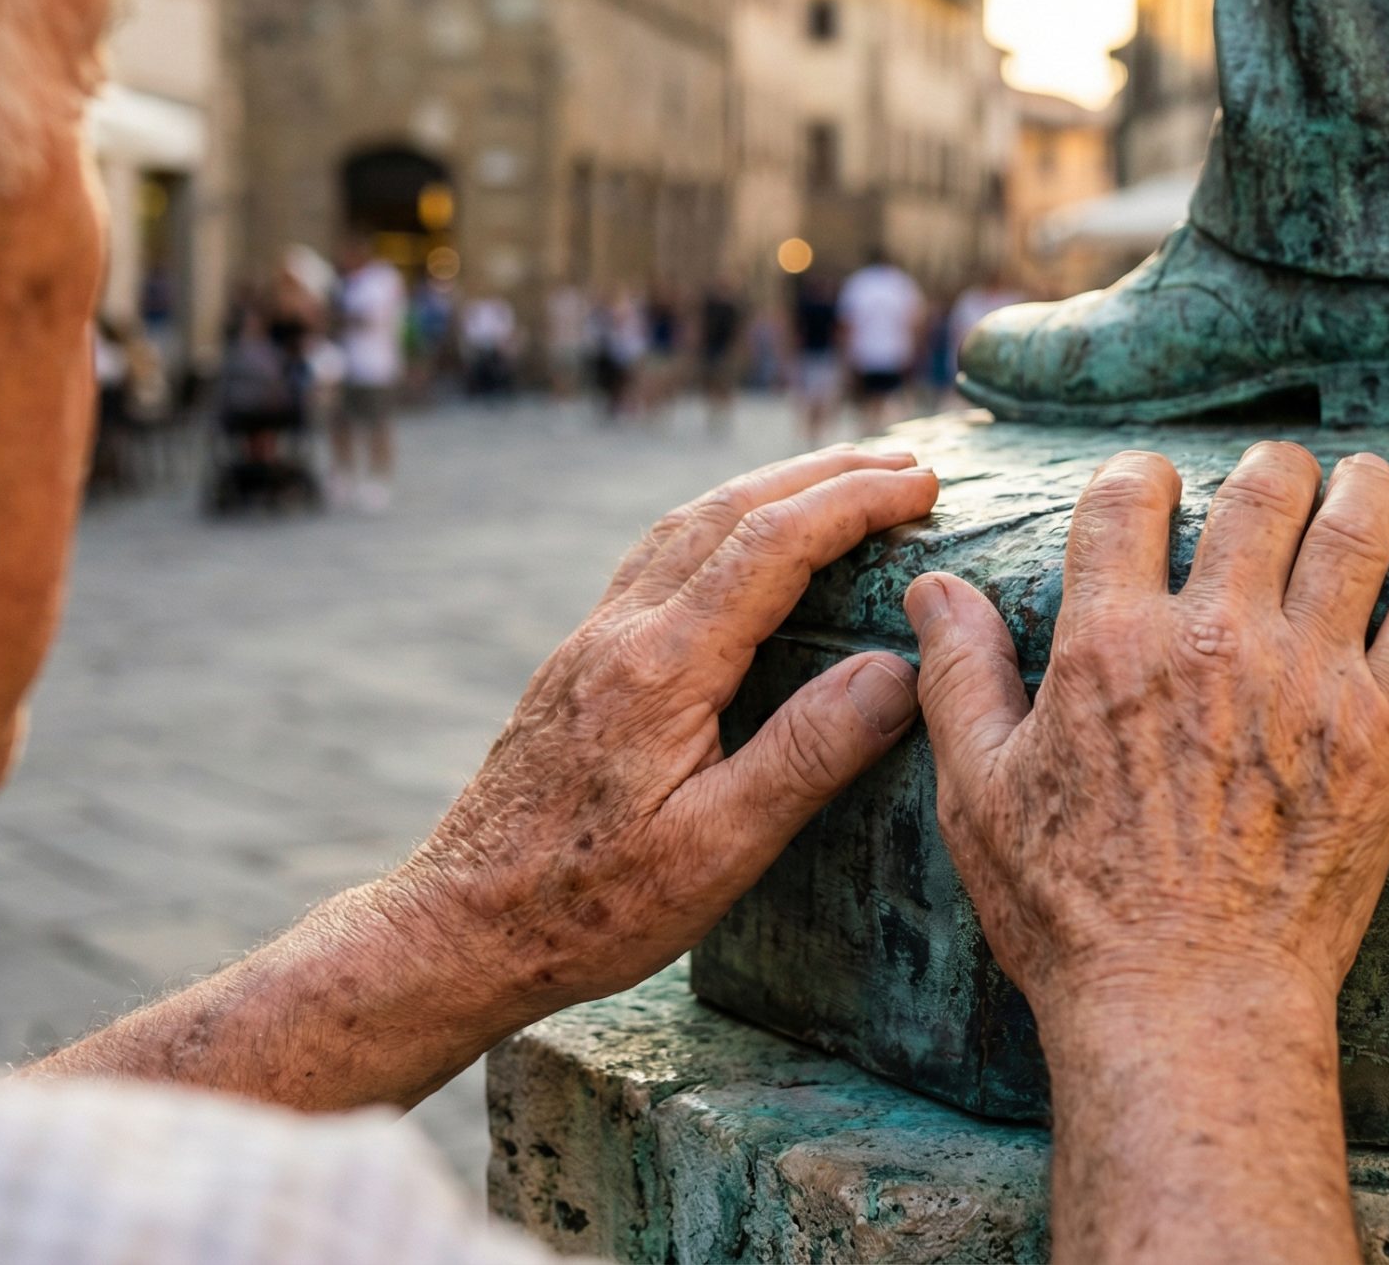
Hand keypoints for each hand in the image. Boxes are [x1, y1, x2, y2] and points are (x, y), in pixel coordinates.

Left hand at [399, 445, 939, 1024]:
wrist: (462, 926)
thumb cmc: (591, 907)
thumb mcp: (718, 850)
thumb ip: (807, 755)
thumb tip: (897, 671)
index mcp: (662, 667)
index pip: (773, 544)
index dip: (855, 503)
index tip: (925, 485)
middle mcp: (621, 633)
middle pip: (729, 510)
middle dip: (823, 474)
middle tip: (906, 461)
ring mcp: (592, 643)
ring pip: (687, 526)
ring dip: (771, 489)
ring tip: (840, 482)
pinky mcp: (578, 666)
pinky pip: (660, 559)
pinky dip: (722, 525)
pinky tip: (742, 545)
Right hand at [907, 443, 1388, 1007]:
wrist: (1185, 1003)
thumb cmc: (1070, 911)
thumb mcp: (979, 793)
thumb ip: (961, 676)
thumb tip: (932, 586)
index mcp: (1110, 642)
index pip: (1128, 500)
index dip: (1138, 477)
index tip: (1151, 486)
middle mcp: (1214, 638)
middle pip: (1256, 497)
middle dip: (1264, 473)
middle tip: (1273, 479)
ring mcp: (1309, 678)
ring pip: (1351, 531)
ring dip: (1360, 487)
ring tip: (1364, 478)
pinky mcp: (1386, 728)